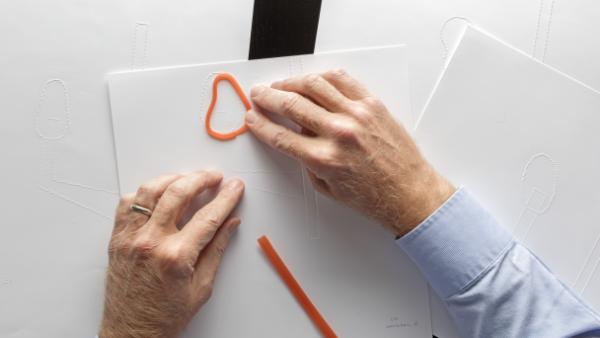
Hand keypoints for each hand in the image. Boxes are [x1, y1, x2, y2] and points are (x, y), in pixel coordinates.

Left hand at [99, 171, 243, 337]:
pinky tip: (157, 194)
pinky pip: (127, 204)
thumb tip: (230, 223)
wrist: (132, 333)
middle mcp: (150, 242)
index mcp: (175, 256)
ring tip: (187, 179)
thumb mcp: (201, 286)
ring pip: (149, 191)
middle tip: (214, 177)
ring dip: (172, 179)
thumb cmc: (164, 316)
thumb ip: (216, 249)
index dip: (225, 198)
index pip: (208, 216)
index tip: (234, 188)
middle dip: (201, 179)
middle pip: (178, 193)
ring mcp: (130, 238)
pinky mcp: (117, 239)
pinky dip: (144, 194)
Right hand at [246, 69, 454, 235]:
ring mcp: (357, 114)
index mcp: (324, 159)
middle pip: (292, 105)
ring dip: (290, 82)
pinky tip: (312, 80)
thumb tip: (295, 135)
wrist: (408, 193)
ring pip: (314, 85)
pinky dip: (322, 76)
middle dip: (268, 97)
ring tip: (280, 84)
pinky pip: (342, 80)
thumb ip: (307, 160)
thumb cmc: (371, 196)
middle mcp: (339, 133)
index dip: (260, 125)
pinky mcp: (372, 104)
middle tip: (258, 94)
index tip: (251, 118)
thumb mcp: (327, 188)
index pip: (280, 135)